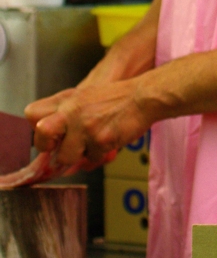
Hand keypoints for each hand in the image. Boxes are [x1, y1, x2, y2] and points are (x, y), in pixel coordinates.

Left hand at [25, 79, 152, 168]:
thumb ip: (65, 113)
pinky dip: (99, 155)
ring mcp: (86, 126)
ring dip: (78, 156)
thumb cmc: (116, 99)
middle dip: (48, 147)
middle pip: (41, 134)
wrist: (143, 97)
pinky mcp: (100, 139)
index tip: (50, 135)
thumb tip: (49, 142)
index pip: (32, 114)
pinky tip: (108, 140)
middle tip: (59, 148)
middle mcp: (72, 110)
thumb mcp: (85, 96)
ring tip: (92, 143)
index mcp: (66, 99)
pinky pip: (91, 160)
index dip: (38, 129)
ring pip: (65, 157)